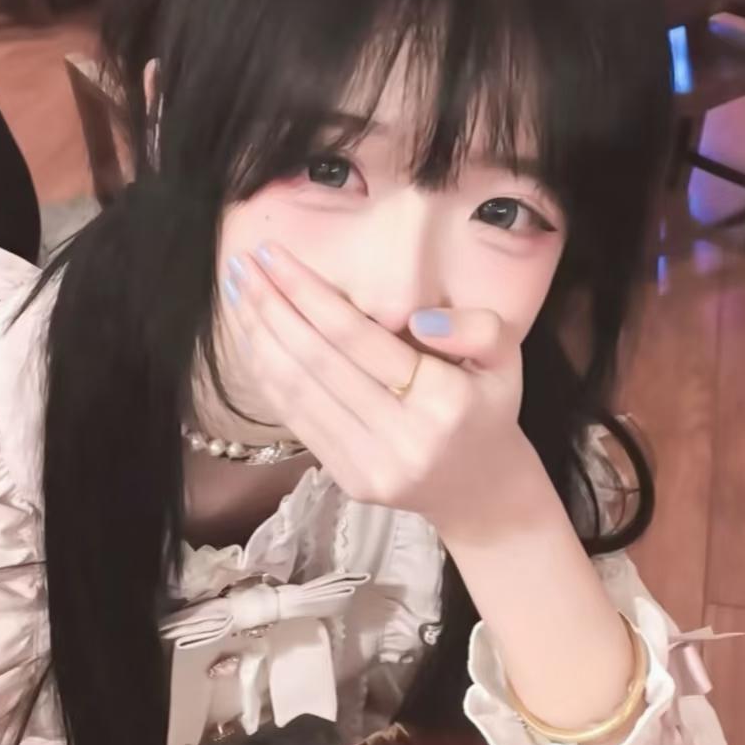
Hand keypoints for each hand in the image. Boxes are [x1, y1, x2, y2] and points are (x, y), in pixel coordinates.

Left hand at [221, 243, 532, 531]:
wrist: (481, 490)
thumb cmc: (487, 409)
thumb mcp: (507, 359)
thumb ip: (478, 328)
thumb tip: (418, 319)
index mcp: (445, 400)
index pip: (358, 337)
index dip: (308, 292)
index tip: (272, 254)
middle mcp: (404, 438)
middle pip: (317, 361)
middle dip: (271, 308)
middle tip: (240, 265)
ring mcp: (372, 466)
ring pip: (298, 392)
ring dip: (258, 338)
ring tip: (237, 295)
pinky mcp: (350, 482)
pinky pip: (298, 421)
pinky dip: (269, 376)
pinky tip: (253, 340)